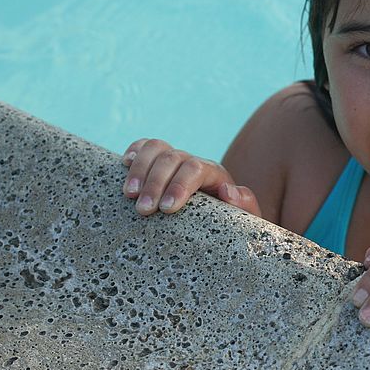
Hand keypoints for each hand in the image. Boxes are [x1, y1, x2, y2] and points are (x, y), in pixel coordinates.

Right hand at [121, 138, 262, 217]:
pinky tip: (124, 164)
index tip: (168, 209)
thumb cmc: (230, 223)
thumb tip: (228, 190)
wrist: (219, 220)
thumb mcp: (245, 218)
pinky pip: (144, 147)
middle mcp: (192, 162)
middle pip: (172, 158)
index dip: (180, 185)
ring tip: (129, 194)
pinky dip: (134, 151)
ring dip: (140, 169)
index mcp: (214, 173)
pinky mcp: (157, 163)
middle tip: (143, 210)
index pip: (196, 169)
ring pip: (156, 148)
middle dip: (155, 183)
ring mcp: (174, 160)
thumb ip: (245, 205)